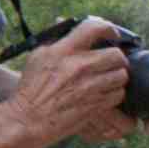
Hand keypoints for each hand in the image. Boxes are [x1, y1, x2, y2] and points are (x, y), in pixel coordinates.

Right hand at [1, 20, 132, 147]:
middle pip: (116, 55)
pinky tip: (104, 94)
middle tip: (111, 61)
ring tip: (108, 79)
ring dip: (116, 77)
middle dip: (116, 57)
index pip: (94, 28)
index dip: (107, 28)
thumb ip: (58, 42)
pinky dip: (114, 94)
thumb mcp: (37, 57)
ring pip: (121, 76)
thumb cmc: (30, 89)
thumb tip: (74, 34)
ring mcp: (89, 87)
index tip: (111, 33)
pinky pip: (117, 95)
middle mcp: (79, 67)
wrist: (27, 120)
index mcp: (64, 51)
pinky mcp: (95, 105)